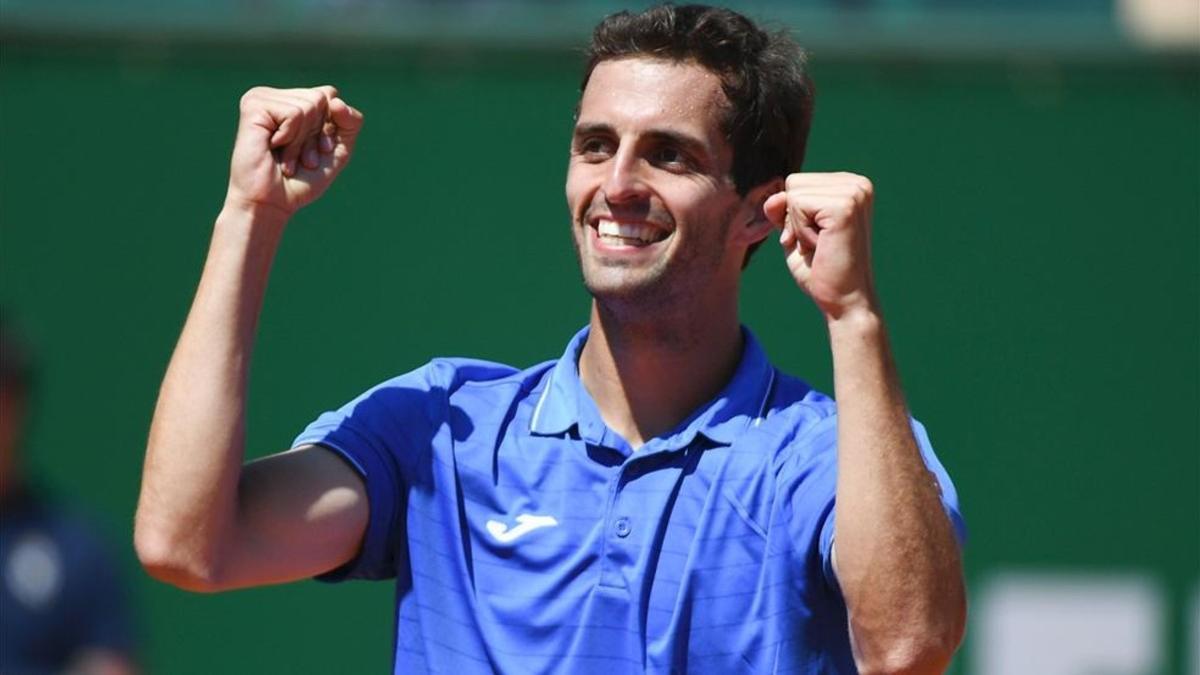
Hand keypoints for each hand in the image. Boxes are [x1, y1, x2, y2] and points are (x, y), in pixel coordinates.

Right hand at [225, 85, 363, 219]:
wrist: (271, 204)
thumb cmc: (301, 180)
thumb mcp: (338, 150)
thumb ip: (350, 123)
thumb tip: (336, 100)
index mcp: (292, 101)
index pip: (331, 95)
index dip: (330, 129)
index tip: (316, 152)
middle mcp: (276, 96)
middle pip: (323, 97)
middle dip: (317, 135)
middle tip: (300, 158)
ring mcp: (262, 97)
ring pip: (310, 105)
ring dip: (302, 141)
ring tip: (287, 157)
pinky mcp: (253, 105)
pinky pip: (295, 113)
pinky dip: (291, 139)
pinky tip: (274, 148)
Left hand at [763, 172, 877, 319]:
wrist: (843, 301)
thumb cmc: (821, 271)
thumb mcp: (794, 233)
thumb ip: (782, 209)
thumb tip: (774, 197)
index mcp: (849, 186)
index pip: (798, 183)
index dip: (794, 216)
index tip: (815, 240)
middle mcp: (857, 184)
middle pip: (794, 183)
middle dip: (794, 219)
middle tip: (818, 244)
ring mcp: (854, 193)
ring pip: (794, 193)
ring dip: (798, 227)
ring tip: (821, 245)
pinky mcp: (845, 206)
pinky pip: (798, 205)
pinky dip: (801, 231)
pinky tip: (821, 246)